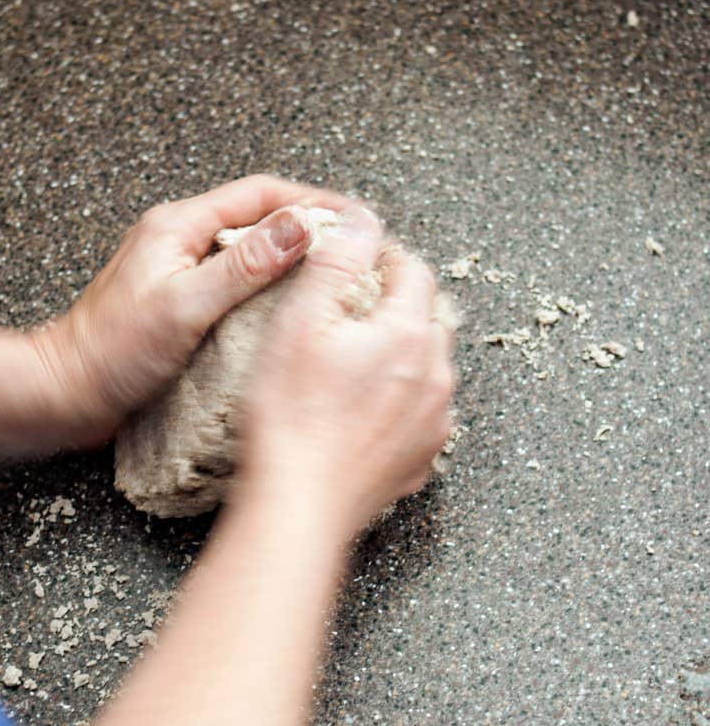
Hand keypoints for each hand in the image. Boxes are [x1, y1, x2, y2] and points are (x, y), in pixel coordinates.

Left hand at [33, 175, 349, 445]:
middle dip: (305, 226)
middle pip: (255, 218)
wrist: (65, 392)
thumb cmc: (112, 352)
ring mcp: (179, 271)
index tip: (352, 216)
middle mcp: (179, 240)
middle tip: (348, 247)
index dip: (310, 201)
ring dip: (287, 258)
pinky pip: (233, 282)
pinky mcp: (180, 301)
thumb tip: (299, 226)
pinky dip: (265, 287)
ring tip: (328, 276)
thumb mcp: (184, 305)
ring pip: (246, 251)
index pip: (259, 194)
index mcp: (178, 226)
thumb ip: (243, 266)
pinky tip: (285, 309)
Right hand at [240, 205, 453, 540]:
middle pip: (426, 317)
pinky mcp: (422, 456)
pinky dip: (401, 398)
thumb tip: (360, 220)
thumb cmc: (291, 417)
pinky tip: (364, 407)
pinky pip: (422, 410)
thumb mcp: (301, 322)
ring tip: (355, 361)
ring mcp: (433, 421)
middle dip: (396, 303)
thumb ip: (336, 263)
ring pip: (427, 365)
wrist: (298, 505)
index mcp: (408, 335)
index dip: (386, 256)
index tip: (362, 258)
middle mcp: (434, 376)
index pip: (414, 271)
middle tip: (353, 309)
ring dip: (401, 352)